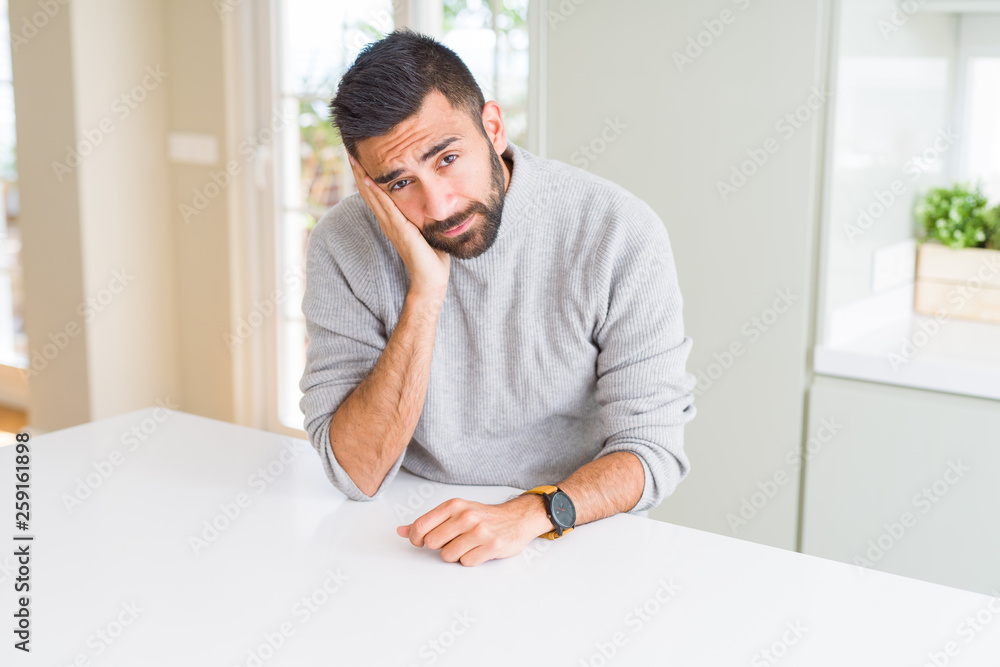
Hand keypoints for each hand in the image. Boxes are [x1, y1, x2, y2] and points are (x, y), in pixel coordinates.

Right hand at [348, 152, 450, 301]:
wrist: (431, 279)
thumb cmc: (432, 257)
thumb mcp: (427, 228)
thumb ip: (425, 214)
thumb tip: (434, 200)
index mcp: (393, 219)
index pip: (377, 193)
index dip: (368, 174)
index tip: (362, 155)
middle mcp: (387, 221)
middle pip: (368, 191)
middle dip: (359, 170)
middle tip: (350, 148)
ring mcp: (391, 225)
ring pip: (373, 195)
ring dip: (362, 176)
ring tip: (353, 158)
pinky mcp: (399, 229)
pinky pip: (385, 207)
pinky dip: (376, 192)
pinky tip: (368, 179)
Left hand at [397, 495, 551, 566]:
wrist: (516, 518)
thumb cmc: (482, 516)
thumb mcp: (455, 512)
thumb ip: (427, 522)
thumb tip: (400, 531)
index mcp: (454, 506)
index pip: (420, 526)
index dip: (416, 538)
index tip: (421, 542)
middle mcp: (466, 516)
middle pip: (432, 543)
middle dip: (439, 547)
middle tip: (452, 541)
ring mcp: (480, 531)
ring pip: (448, 556)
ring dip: (455, 555)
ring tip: (466, 546)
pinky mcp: (492, 546)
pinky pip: (466, 562)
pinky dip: (470, 560)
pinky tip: (478, 550)